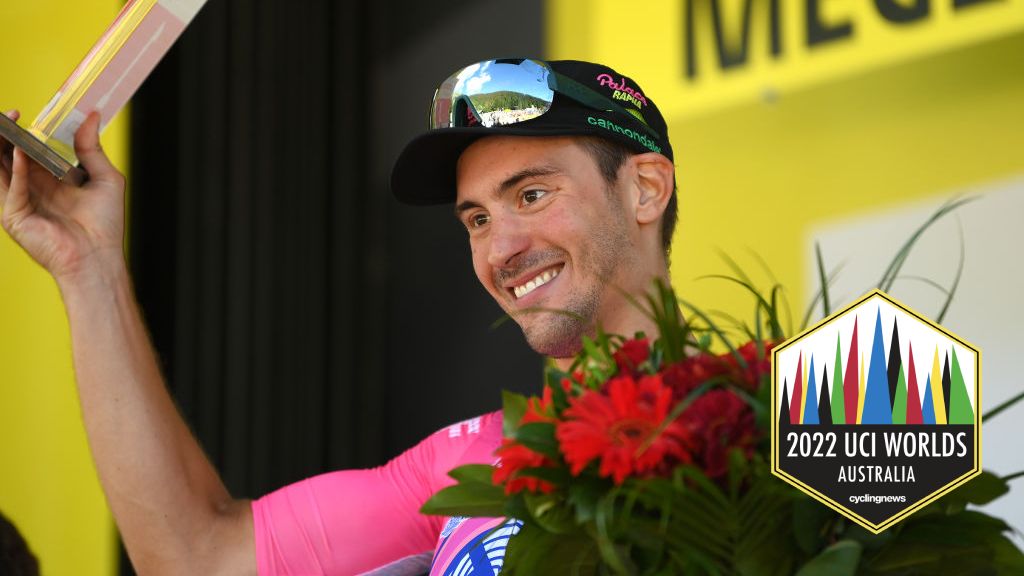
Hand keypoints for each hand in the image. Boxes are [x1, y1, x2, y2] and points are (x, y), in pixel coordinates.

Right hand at [0, 110, 126, 284]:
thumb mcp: (105, 179)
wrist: (99, 257)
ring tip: (6, 124)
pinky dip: (15, 170)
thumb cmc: (104, 225)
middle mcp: (29, 188)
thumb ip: (92, 148)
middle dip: (5, 133)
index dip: (21, 131)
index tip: (22, 112)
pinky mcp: (14, 217)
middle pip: (6, 155)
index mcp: (47, 179)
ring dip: (1, 146)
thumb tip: (91, 116)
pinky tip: (20, 153)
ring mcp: (18, 202)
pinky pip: (11, 189)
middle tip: (10, 114)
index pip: (25, 150)